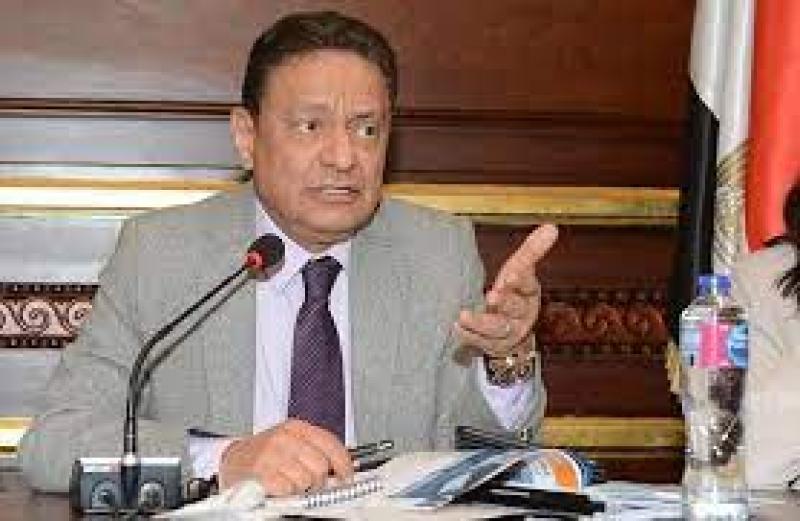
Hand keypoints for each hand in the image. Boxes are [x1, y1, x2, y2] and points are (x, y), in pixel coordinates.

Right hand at [218, 419, 352, 495]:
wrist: (233, 461)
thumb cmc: (265, 454)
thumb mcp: (291, 443)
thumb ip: (316, 450)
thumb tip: (346, 466)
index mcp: (296, 428)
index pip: (330, 443)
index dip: (343, 463)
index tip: (347, 476)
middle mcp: (284, 438)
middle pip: (321, 465)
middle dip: (319, 480)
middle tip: (311, 484)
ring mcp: (272, 454)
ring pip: (306, 479)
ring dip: (301, 488)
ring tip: (291, 484)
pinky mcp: (261, 473)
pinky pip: (288, 489)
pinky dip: (286, 492)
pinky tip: (279, 487)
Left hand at [455, 224, 557, 356]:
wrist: (513, 335)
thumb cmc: (515, 295)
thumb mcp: (520, 271)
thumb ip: (531, 251)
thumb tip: (551, 227)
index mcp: (529, 294)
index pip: (529, 286)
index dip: (521, 280)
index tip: (511, 274)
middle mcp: (521, 314)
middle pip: (515, 308)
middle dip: (505, 302)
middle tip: (492, 296)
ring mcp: (508, 332)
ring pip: (497, 329)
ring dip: (481, 322)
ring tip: (463, 316)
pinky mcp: (492, 345)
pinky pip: (480, 342)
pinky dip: (469, 335)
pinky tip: (456, 328)